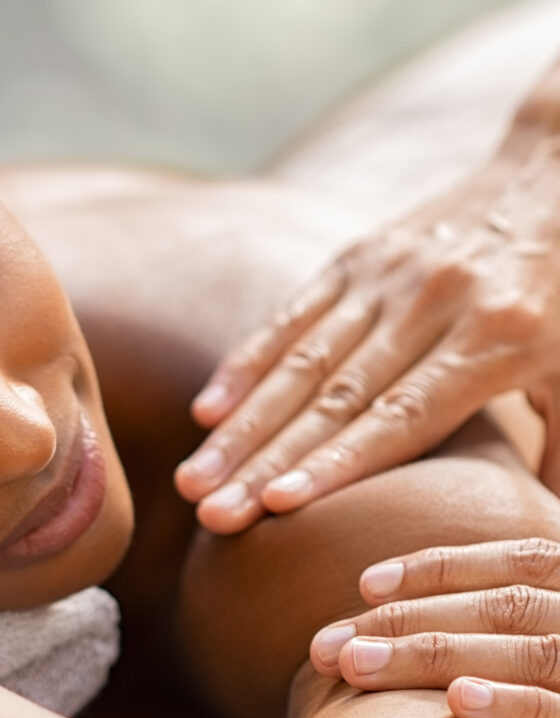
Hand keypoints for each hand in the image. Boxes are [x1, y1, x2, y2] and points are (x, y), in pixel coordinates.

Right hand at [175, 150, 559, 533]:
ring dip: (242, 426)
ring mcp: (387, 276)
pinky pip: (293, 315)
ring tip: (194, 480)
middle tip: (211, 515)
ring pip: (300, 363)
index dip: (336, 464)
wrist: (557, 169)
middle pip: (334, 398)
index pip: (400, 417)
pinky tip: (208, 410)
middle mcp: (430, 305)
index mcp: (495, 338)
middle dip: (266, 462)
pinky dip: (248, 364)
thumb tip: (547, 547)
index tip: (276, 507)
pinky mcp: (359, 256)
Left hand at [310, 537, 559, 717]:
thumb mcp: (553, 644)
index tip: (366, 583)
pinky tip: (458, 705)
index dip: (441, 566)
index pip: (520, 561)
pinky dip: (517, 705)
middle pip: (506, 606)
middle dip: (409, 618)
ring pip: (531, 651)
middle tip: (326, 642)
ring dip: (436, 654)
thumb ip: (515, 627)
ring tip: (356, 667)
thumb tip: (412, 627)